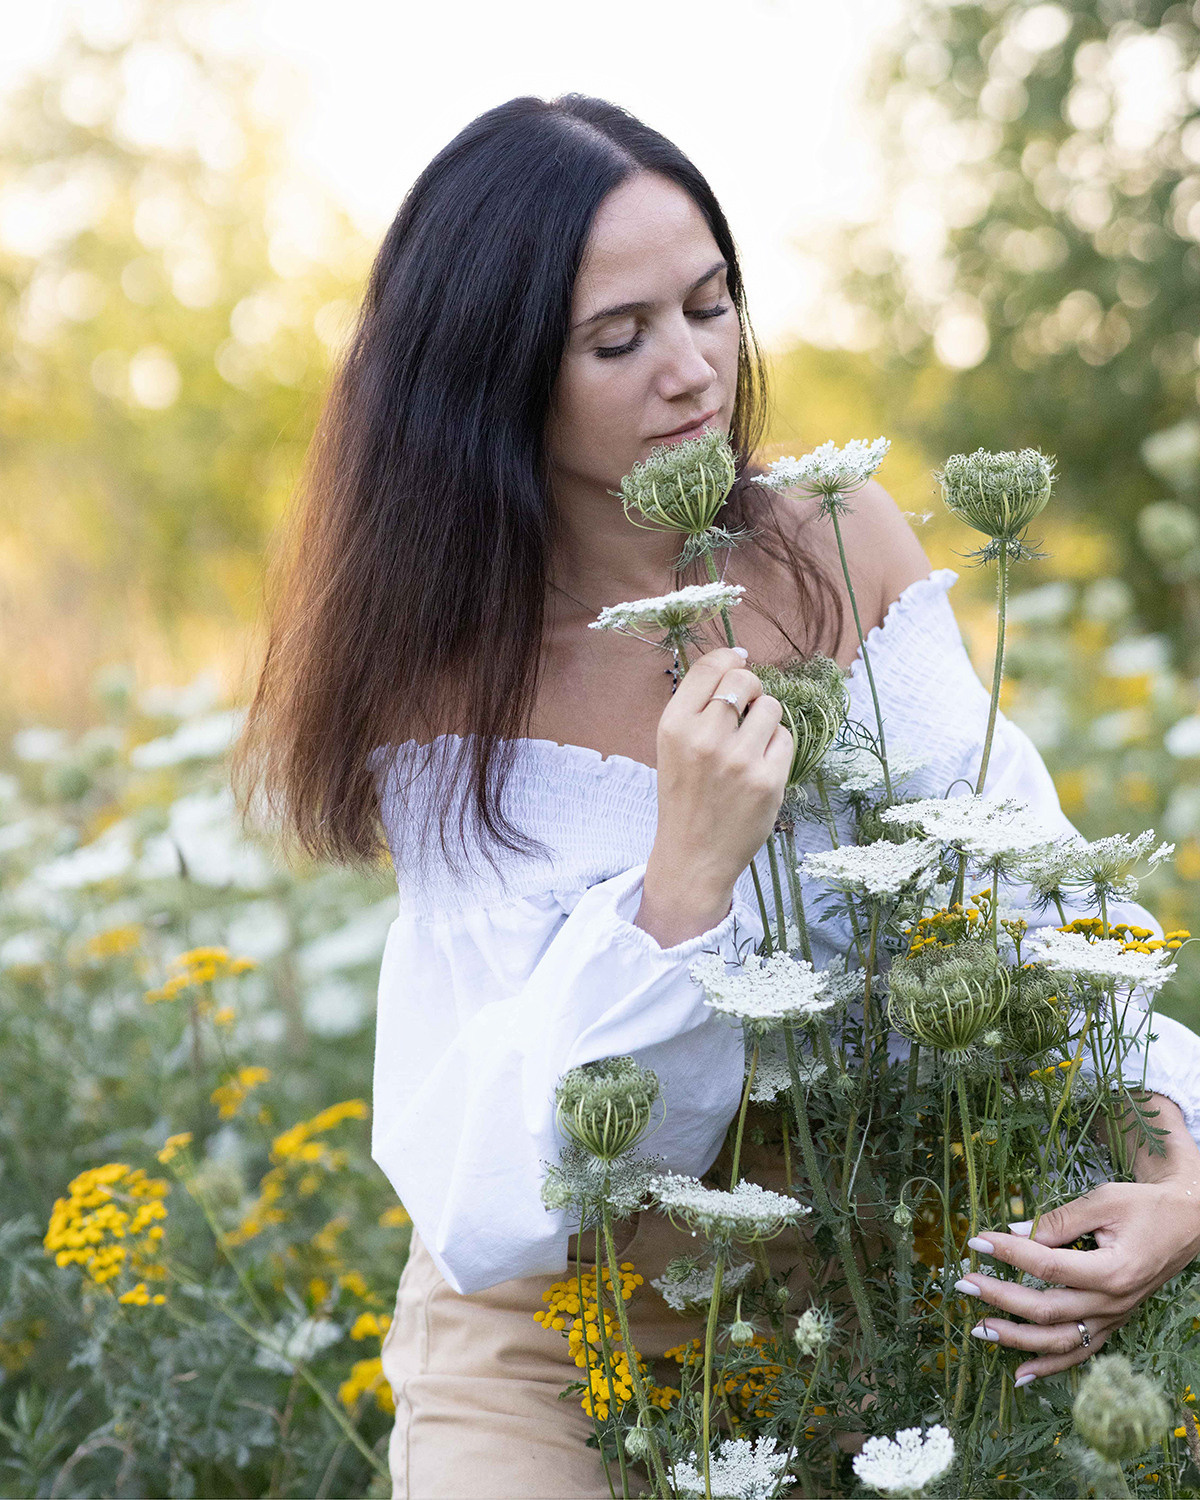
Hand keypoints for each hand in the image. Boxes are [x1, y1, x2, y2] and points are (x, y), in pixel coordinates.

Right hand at [638, 645, 791, 943]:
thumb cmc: (686, 796)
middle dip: (750, 689)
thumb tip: (737, 659)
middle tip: (744, 711)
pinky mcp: (767, 779)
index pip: (709, 667)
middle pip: (745, 680)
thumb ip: (698, 706)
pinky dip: (775, 748)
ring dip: (765, 719)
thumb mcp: (674, 746)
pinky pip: (784, 738)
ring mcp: (738, 759)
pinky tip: (759, 767)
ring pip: (770, 706)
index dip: (729, 658)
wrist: (693, 856)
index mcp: (674, 726)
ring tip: (751, 743)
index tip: (739, 661)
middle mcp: (704, 737)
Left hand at [956, 1172, 1199, 1385]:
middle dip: (1000, 1297)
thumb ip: (1059, 1220)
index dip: (1009, 1253)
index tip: (977, 1241)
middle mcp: (1113, 1302)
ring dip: (1017, 1339)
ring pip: (1060, 1341)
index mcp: (1112, 1269)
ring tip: (979, 1328)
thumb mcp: (1103, 1200)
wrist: (1187, 1224)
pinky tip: (1020, 1375)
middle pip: (1047, 1309)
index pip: (1048, 1265)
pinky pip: (1080, 1354)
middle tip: (964, 1282)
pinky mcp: (1114, 1324)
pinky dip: (1050, 1367)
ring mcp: (1114, 1318)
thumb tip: (1015, 1232)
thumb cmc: (1145, 1207)